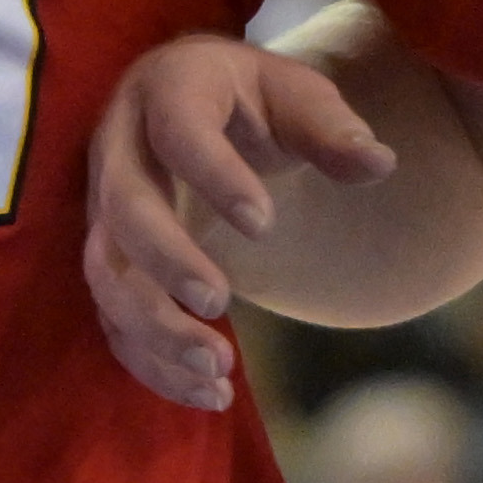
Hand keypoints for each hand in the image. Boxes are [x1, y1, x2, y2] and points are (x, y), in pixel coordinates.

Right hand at [83, 36, 394, 412]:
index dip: (214, 176)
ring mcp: (104, 209)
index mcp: (169, 89)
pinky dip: (151, 362)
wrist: (205, 115)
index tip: (264, 225)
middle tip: (220, 303)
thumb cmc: (256, 104)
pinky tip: (208, 394)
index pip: (178, 130)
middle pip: (122, 210)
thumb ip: (333, 130)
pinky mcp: (109, 260)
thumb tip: (379, 164)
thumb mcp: (299, 99)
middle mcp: (120, 147)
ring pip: (105, 274)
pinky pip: (112, 318)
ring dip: (153, 328)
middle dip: (166, 263)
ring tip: (218, 370)